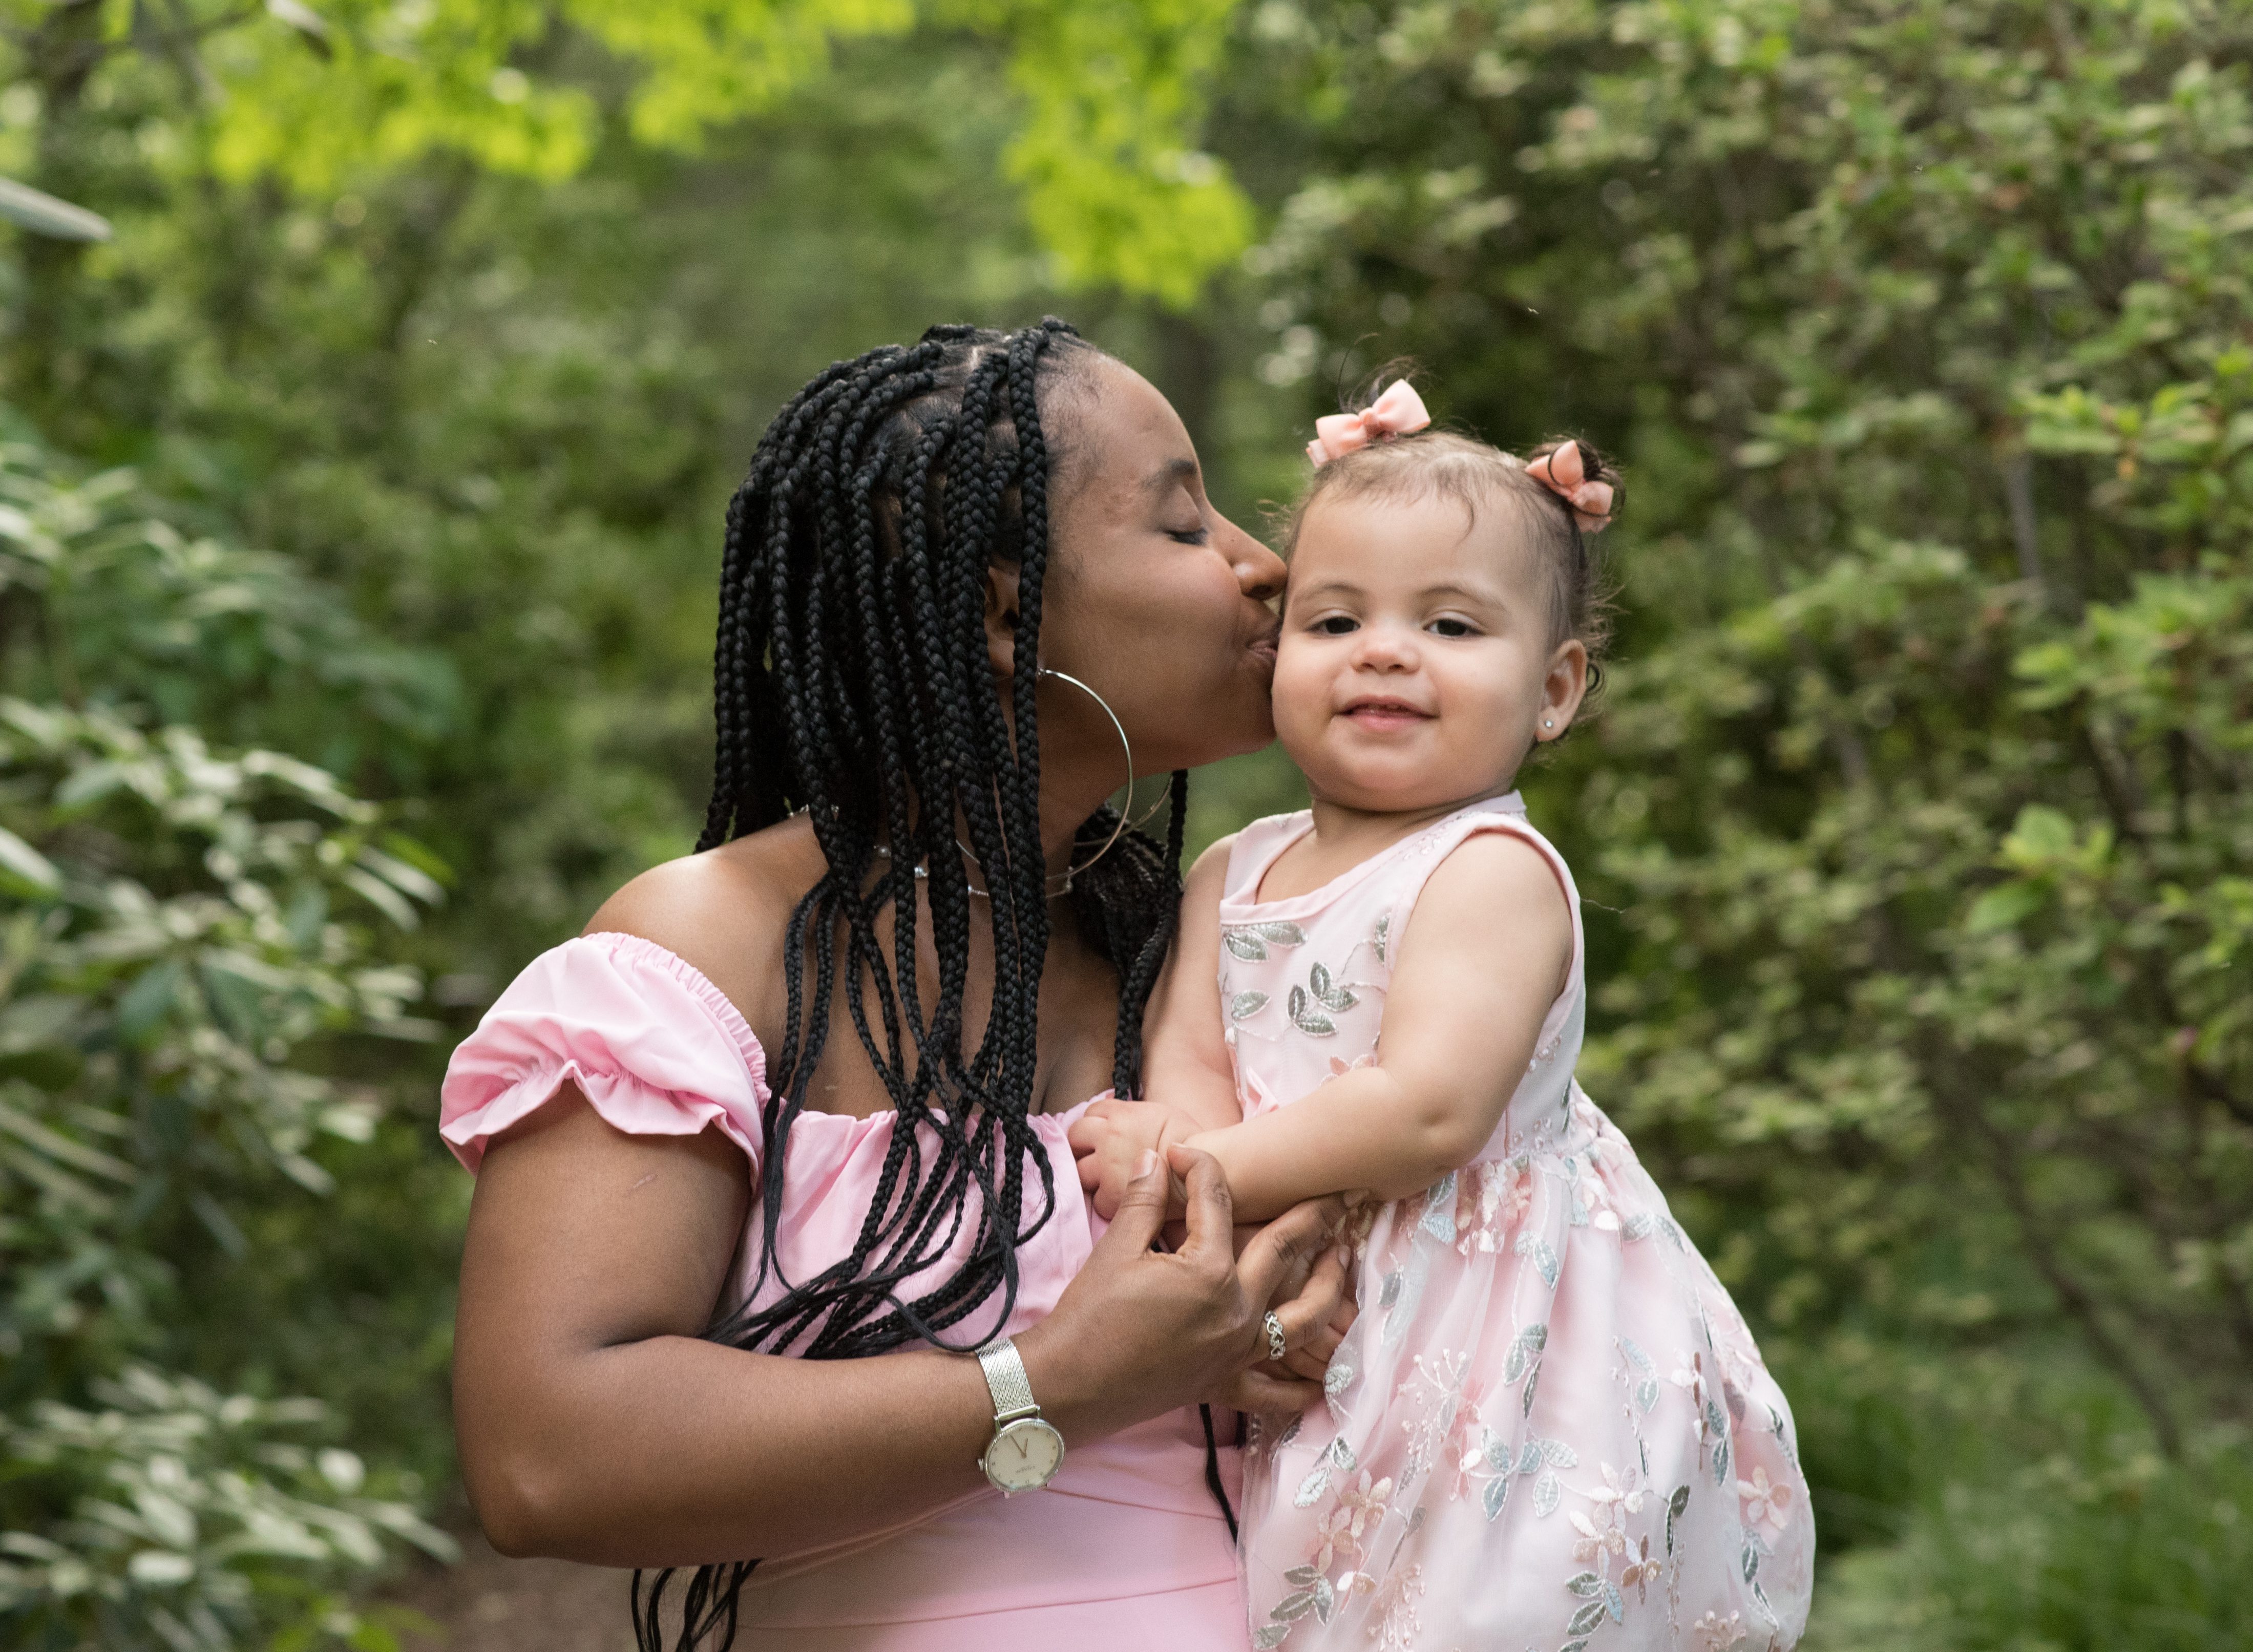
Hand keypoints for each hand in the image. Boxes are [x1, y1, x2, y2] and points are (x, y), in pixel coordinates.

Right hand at [1017, 1144, 1349, 1435]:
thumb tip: (1153, 1157)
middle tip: (1342, 1193)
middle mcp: (1235, 1311)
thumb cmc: (1088, 1316)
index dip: (1199, 1168)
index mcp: (1208, 1271)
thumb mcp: (1115, 1248)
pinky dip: (1302, 1388)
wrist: (1067, 1385)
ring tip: (1343, 1260)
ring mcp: (1235, 1352)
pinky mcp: (1224, 1385)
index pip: (1217, 1202)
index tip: (1183, 1153)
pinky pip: (1277, 1392)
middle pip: (1284, 1250)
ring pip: (1303, 1318)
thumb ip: (1143, 1200)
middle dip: (1315, 1216)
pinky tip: (1321, 1382)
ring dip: (1329, 1286)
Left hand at [1068, 1097, 1195, 1220]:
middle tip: (1097, 1157)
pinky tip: (1123, 1200)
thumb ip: (1133, 1116)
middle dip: (1083, 1146)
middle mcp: (1109, 1136)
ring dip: (1091, 1174)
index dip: (1097, 1124)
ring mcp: (1107, 1166)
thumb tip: (1117, 1116)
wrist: (1209, 1167)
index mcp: (1122, 1114)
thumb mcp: (1161, 1114)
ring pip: (1080, 1169)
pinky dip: (1107, 1201)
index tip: (1103, 1135)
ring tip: (1109, 1180)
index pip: (1092, 1112)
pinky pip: (1097, 1200)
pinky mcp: (1112, 1195)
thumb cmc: (1190, 1141)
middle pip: (1076, 1136)